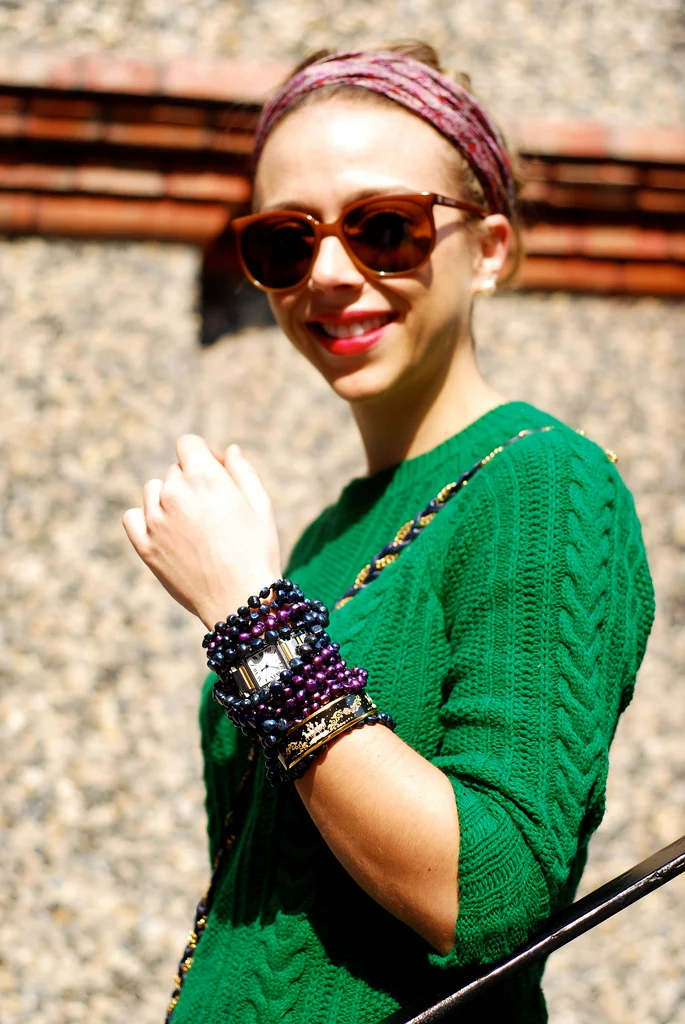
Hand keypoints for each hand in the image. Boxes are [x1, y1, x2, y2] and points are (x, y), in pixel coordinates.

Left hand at [122, 435, 281, 628]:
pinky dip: (145, 518)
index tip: (216, 472)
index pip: (188, 443)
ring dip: (169, 498)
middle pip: (175, 470)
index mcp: (204, 477)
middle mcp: (174, 493)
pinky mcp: (144, 545)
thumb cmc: (257, 550)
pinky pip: (132, 517)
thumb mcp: (260, 505)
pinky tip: (166, 530)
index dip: (204, 454)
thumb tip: (228, 451)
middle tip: (215, 509)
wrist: (240, 600)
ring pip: (153, 491)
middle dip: (192, 481)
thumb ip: (242, 471)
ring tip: (193, 523)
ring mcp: (155, 520)